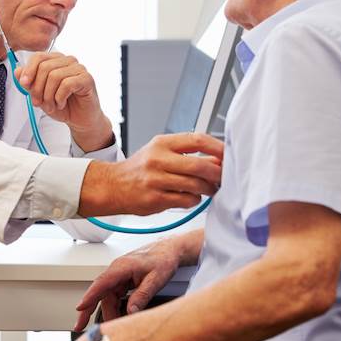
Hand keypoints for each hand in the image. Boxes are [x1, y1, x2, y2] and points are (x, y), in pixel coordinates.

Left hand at [15, 52, 112, 151]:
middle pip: (45, 67)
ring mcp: (79, 69)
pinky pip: (67, 84)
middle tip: (38, 102)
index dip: (29, 70)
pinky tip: (61, 103)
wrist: (79, 119)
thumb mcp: (39, 94)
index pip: (39, 57)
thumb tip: (17, 71)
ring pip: (55, 76)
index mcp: (56, 60)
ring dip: (49, 96)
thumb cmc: (62, 105)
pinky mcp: (87, 79)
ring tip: (51, 106)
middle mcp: (68, 61)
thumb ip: (29, 83)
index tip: (24, 84)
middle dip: (37, 88)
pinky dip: (60, 97)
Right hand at [74, 236, 185, 330]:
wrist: (170, 250)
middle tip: (80, 326)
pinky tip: (114, 317)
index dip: (90, 296)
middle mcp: (117, 270)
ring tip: (108, 328)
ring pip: (106, 296)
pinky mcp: (123, 280)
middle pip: (99, 292)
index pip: (101, 283)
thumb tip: (131, 312)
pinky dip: (112, 307)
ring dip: (106, 311)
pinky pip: (113, 295)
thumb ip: (142, 295)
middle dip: (87, 309)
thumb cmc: (163, 259)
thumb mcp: (156, 279)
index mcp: (122, 267)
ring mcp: (119, 275)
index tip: (80, 308)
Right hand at [79, 133, 223, 216]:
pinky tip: (190, 197)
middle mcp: (158, 159)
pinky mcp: (155, 199)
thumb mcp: (160, 152)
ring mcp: (156, 180)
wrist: (112, 185)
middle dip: (217, 173)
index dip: (217, 148)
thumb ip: (186, 153)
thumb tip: (217, 158)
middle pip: (200, 165)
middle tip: (223, 177)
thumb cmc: (140, 168)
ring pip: (195, 184)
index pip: (197, 140)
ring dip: (208, 189)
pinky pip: (186, 200)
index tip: (228, 155)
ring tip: (209, 189)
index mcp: (162, 143)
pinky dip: (194, 200)